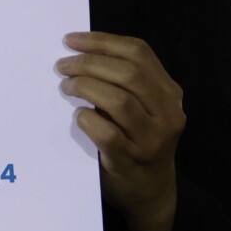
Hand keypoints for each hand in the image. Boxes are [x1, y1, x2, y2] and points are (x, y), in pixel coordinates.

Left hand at [58, 32, 182, 221]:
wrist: (149, 190)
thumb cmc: (136, 140)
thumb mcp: (142, 107)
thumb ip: (123, 82)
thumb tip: (78, 52)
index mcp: (169, 93)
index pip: (139, 53)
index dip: (102, 42)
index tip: (70, 40)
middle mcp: (167, 113)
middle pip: (129, 73)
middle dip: (89, 63)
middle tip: (62, 66)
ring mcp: (151, 138)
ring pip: (119, 100)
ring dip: (85, 87)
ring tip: (65, 87)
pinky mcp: (130, 159)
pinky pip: (106, 133)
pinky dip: (86, 119)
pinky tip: (77, 116)